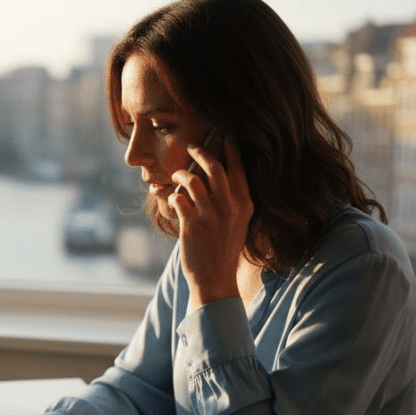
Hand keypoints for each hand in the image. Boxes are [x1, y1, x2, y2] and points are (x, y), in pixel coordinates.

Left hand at [168, 134, 253, 306]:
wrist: (216, 279)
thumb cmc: (224, 249)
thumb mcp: (237, 223)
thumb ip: (232, 200)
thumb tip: (217, 176)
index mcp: (244, 205)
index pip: (239, 169)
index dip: (232, 149)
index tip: (227, 135)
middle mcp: (230, 207)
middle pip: (215, 167)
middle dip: (202, 152)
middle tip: (192, 146)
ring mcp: (211, 216)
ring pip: (193, 180)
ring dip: (181, 174)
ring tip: (176, 175)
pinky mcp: (192, 225)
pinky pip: (178, 199)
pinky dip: (172, 196)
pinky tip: (171, 199)